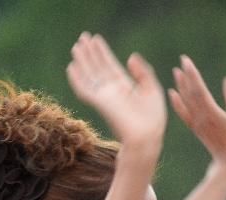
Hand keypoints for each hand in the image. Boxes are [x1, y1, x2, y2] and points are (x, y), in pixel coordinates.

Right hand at [66, 32, 165, 146]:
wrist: (147, 136)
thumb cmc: (153, 118)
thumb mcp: (152, 89)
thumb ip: (143, 72)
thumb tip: (131, 56)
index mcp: (125, 87)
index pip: (110, 65)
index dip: (103, 52)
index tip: (96, 39)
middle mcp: (112, 91)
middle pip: (98, 67)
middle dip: (90, 52)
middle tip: (83, 36)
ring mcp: (104, 97)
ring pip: (89, 75)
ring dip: (82, 61)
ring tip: (76, 46)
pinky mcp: (99, 104)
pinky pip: (84, 89)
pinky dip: (77, 79)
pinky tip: (71, 67)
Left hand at [169, 55, 225, 173]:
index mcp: (212, 112)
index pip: (199, 89)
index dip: (193, 74)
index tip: (187, 61)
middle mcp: (201, 117)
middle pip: (190, 93)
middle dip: (186, 76)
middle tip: (182, 60)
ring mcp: (197, 123)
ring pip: (186, 102)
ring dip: (181, 86)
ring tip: (177, 72)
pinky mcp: (195, 128)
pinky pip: (184, 114)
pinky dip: (177, 103)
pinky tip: (172, 94)